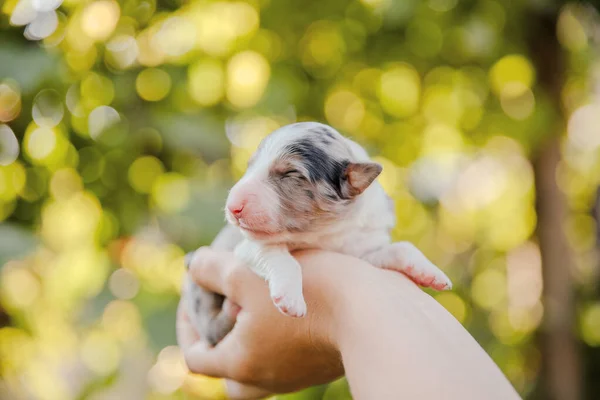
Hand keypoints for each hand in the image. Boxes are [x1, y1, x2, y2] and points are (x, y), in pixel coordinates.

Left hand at [176, 247, 343, 395]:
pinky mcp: (322, 364)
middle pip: (230, 376)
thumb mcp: (248, 273)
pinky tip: (292, 304)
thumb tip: (194, 266)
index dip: (185, 324)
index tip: (194, 294)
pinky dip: (281, 336)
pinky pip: (290, 356)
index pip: (194, 358)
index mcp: (242, 363)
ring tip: (261, 304)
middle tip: (228, 314)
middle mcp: (268, 377)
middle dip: (222, 347)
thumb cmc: (307, 292)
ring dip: (254, 341)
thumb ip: (213, 270)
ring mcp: (298, 375)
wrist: (374, 312)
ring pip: (262, 368)